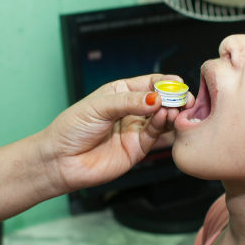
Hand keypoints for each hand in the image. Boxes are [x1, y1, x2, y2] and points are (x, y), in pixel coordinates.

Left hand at [39, 73, 193, 192]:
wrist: (60, 160)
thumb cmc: (72, 128)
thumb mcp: (99, 106)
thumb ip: (129, 102)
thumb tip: (156, 99)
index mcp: (121, 93)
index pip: (150, 83)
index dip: (166, 83)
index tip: (178, 84)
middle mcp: (132, 110)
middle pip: (161, 101)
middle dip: (174, 98)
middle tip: (184, 98)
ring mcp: (135, 130)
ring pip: (163, 119)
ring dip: (172, 113)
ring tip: (174, 109)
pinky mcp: (138, 149)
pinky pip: (156, 135)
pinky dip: (163, 126)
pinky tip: (165, 118)